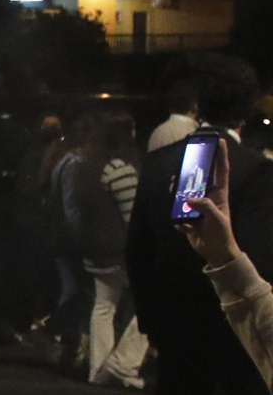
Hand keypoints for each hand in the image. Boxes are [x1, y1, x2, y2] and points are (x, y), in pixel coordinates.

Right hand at [179, 140, 238, 267]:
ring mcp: (197, 207)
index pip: (221, 172)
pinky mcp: (188, 218)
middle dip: (191, 170)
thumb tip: (189, 199)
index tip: (220, 141)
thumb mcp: (217, 219)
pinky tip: (185, 226)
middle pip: (199, 179)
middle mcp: (208, 198)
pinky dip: (178, 218)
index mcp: (220, 195)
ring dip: (177, 191)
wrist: (215, 253)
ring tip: (172, 188)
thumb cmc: (221, 234)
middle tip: (185, 161)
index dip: (221, 156)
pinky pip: (178, 212)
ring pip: (184, 193)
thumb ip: (205, 207)